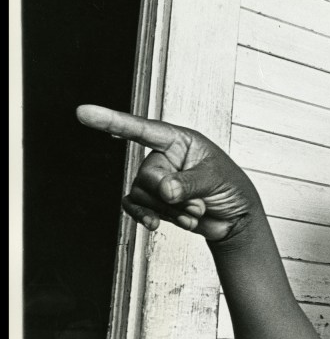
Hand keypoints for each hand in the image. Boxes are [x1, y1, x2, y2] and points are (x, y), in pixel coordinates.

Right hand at [76, 105, 261, 243]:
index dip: (112, 121)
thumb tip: (165, 190)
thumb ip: (188, 183)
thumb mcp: (215, 179)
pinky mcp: (153, 201)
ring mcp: (157, 180)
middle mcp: (164, 157)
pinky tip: (156, 224)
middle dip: (170, 196)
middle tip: (197, 205)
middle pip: (145, 175)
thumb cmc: (231, 187)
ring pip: (141, 194)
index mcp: (179, 140)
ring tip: (194, 213)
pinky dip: (144, 216)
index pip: (142, 129)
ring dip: (169, 210)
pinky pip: (134, 206)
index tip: (84, 113)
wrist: (235, 218)